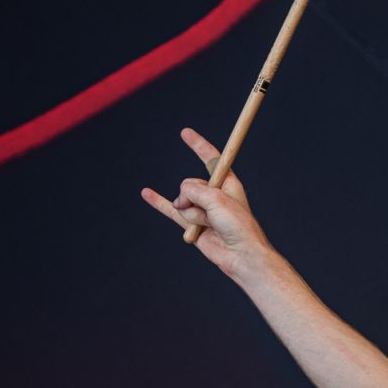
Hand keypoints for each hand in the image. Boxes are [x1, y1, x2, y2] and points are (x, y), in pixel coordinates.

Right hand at [141, 128, 271, 276]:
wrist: (240, 255)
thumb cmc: (238, 226)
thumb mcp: (217, 199)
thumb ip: (194, 191)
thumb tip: (178, 200)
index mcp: (227, 183)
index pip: (210, 158)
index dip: (198, 145)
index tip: (185, 132)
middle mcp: (214, 195)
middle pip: (190, 184)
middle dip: (193, 196)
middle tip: (211, 213)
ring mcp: (202, 209)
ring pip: (183, 202)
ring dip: (192, 214)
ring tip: (209, 226)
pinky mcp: (193, 224)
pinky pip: (171, 210)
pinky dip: (158, 202)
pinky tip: (146, 193)